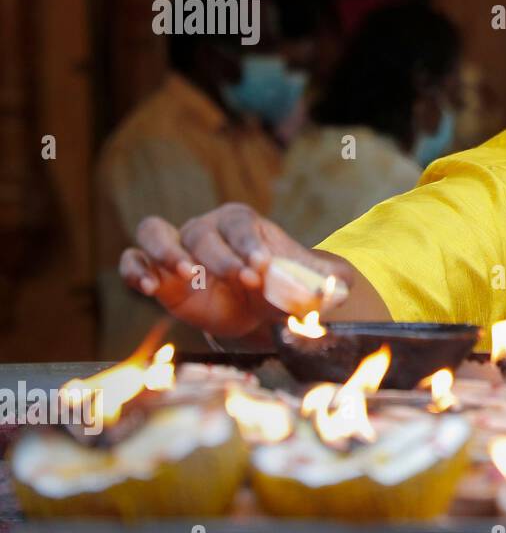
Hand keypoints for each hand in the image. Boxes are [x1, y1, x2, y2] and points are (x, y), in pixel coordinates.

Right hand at [119, 203, 353, 339]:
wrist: (258, 310)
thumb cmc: (282, 287)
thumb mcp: (310, 284)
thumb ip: (328, 283)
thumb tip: (344, 289)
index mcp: (242, 222)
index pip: (238, 224)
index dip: (248, 244)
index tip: (262, 267)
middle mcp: (206, 228)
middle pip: (201, 231)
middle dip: (221, 256)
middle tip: (242, 281)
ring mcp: (177, 249)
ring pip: (154, 232)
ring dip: (166, 251)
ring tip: (185, 276)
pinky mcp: (158, 275)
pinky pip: (134, 262)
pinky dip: (135, 270)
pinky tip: (149, 287)